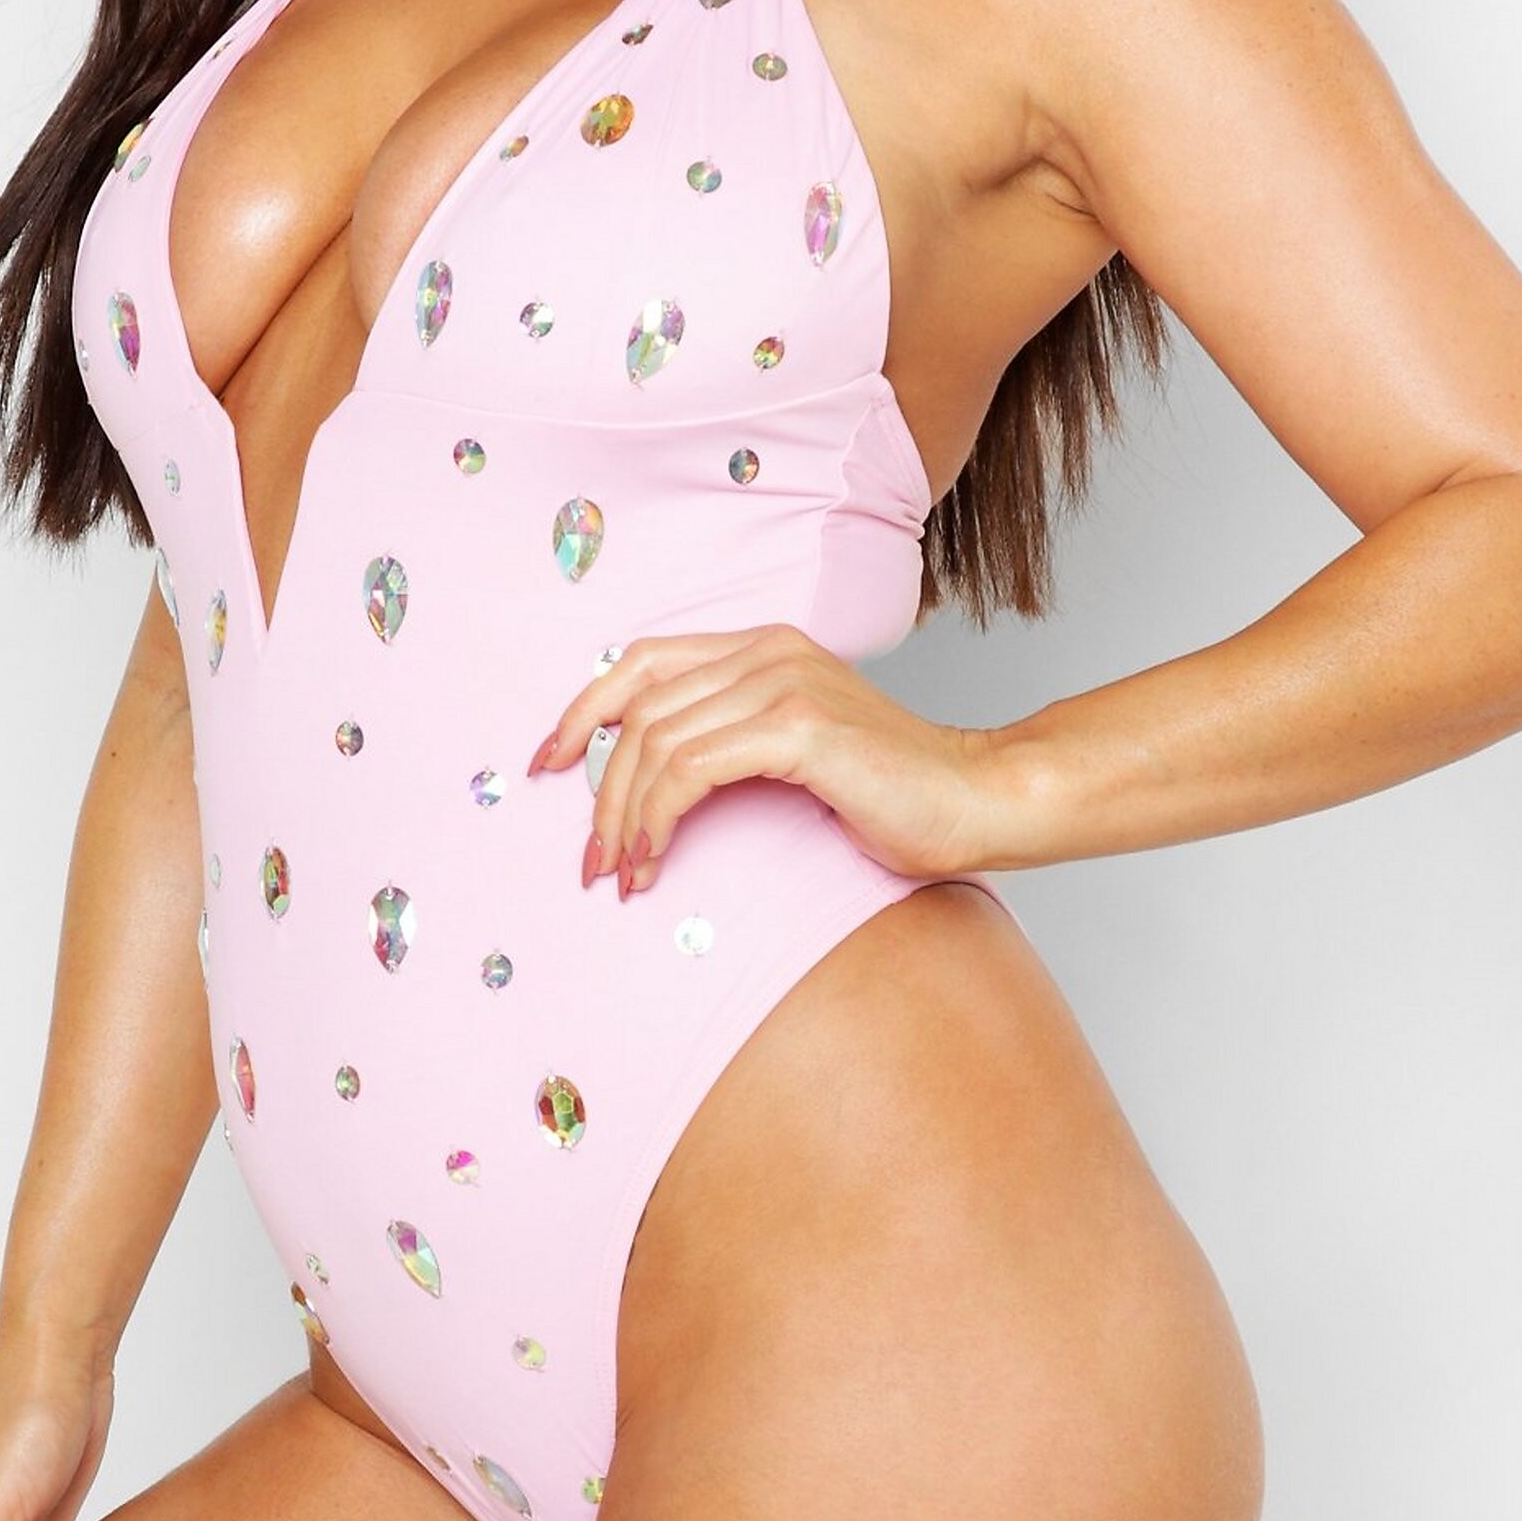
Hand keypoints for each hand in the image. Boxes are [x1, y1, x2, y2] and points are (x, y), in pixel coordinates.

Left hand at [528, 622, 1009, 893]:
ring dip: (623, 816)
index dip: (582, 710)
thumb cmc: (890, 794)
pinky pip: (689, 767)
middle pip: (637, 708)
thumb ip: (729, 743)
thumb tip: (644, 786)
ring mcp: (783, 681)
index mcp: (764, 646)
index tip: (545, 765)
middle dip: (597, 789)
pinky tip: (655, 859)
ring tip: (622, 874)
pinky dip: (657, 817)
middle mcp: (768, 649)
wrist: (975, 801)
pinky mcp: (797, 725)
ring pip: (654, 741)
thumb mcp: (793, 754)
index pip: (641, 661)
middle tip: (593, 860)